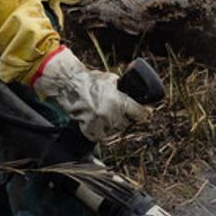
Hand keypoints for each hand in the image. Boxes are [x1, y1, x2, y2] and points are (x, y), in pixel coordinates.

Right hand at [34, 47, 150, 142]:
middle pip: (127, 124)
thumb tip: (132, 91)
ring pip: (116, 131)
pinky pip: (102, 136)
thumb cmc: (90, 81)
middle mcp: (110, 114)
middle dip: (127, 119)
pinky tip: (101, 123)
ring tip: (111, 117)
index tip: (145, 113)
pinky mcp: (90, 130)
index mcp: (118, 101)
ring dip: (116, 126)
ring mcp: (99, 124)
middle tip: (123, 113)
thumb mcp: (111, 79)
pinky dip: (103, 132)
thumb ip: (122, 88)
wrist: (70, 86)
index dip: (144, 113)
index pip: (139, 113)